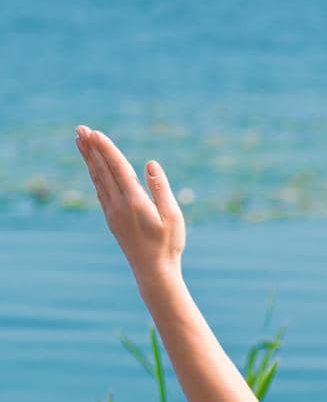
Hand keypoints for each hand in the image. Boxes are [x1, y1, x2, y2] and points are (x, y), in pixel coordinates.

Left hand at [74, 126, 185, 290]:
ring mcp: (112, 213)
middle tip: (80, 129)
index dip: (106, 149)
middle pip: (102, 170)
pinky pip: (100, 191)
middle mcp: (118, 205)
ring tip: (81, 142)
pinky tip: (92, 169)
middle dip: (91, 148)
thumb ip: (161, 188)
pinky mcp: (112, 220)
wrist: (154, 272)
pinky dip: (95, 175)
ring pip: (98, 179)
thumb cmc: (168, 245)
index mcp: (134, 201)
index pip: (117, 168)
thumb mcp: (172, 216)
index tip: (95, 133)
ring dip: (89, 159)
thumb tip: (150, 163)